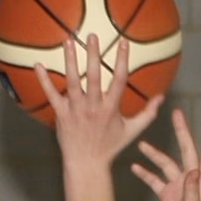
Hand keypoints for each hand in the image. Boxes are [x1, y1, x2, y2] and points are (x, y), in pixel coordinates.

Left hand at [50, 29, 163, 174]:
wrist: (87, 164)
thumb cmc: (110, 147)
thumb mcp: (133, 131)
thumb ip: (148, 113)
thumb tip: (162, 97)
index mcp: (111, 109)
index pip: (119, 81)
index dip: (122, 61)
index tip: (124, 42)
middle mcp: (93, 107)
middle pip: (94, 78)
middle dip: (94, 56)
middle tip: (92, 36)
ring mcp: (76, 110)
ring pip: (72, 82)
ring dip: (70, 62)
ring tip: (68, 42)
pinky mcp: (61, 114)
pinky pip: (51, 95)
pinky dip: (44, 81)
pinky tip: (38, 65)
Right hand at [129, 109, 200, 200]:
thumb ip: (191, 190)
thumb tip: (192, 170)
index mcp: (199, 183)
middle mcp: (189, 182)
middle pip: (186, 152)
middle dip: (181, 133)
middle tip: (175, 114)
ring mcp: (177, 190)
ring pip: (166, 165)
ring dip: (154, 155)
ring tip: (141, 145)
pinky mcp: (167, 198)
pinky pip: (155, 181)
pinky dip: (146, 174)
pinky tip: (134, 167)